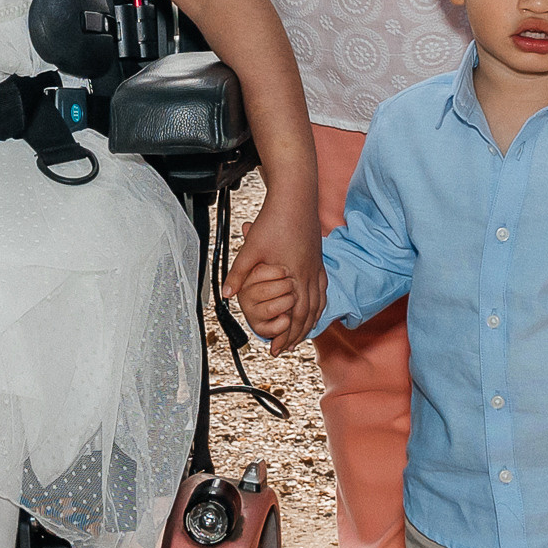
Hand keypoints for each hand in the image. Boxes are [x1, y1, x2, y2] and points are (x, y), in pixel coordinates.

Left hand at [225, 190, 323, 353]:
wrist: (295, 196)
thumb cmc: (274, 220)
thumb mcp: (251, 248)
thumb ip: (238, 273)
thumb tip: (224, 294)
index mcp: (295, 276)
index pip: (293, 316)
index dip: (286, 336)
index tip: (276, 350)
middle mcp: (310, 275)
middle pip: (307, 315)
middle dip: (297, 335)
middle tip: (285, 350)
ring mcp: (317, 267)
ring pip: (318, 305)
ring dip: (308, 323)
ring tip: (300, 336)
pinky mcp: (318, 260)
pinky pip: (322, 291)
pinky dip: (317, 306)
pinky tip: (312, 310)